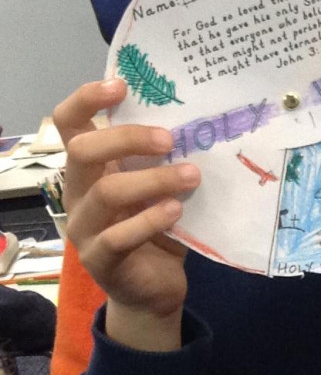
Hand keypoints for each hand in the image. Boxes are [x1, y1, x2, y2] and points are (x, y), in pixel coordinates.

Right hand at [54, 79, 198, 351]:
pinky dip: (149, 220)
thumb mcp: (159, 185)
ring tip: (191, 176)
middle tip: (170, 139)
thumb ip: (162, 158)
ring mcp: (84, 228)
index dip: (87, 99)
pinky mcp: (100, 261)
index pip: (69, 123)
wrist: (155, 288)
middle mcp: (78, 193)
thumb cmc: (159, 226)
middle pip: (83, 151)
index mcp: (89, 168)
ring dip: (153, 179)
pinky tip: (175, 211)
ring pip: (106, 193)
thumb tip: (198, 119)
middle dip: (128, 139)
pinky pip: (118, 237)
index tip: (122, 86)